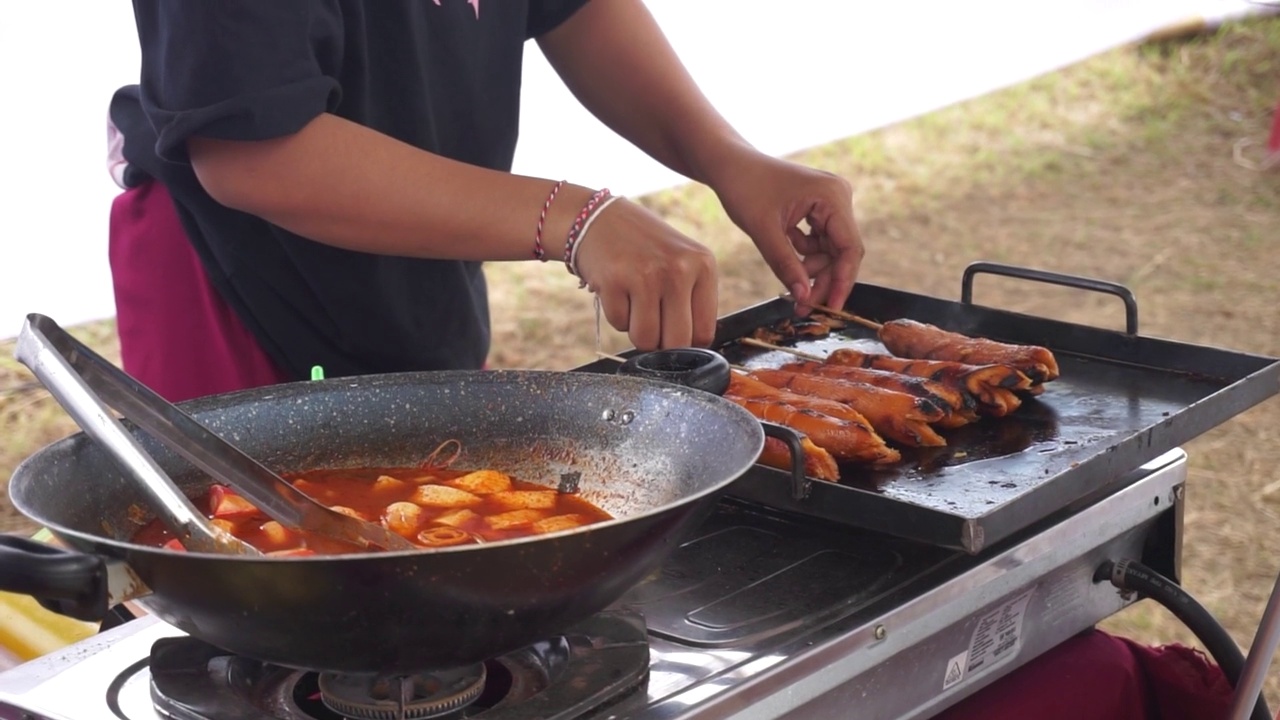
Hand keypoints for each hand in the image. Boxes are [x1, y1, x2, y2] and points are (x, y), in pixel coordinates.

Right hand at [571, 198, 718, 350]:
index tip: (673, 332)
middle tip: (652, 320)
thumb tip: (692, 350)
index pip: (704, 333)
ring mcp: (645, 275)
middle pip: (676, 342)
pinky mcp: (613, 281)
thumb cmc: (645, 247)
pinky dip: (616, 315)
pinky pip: (619, 325)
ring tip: (634, 303)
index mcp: (702, 265)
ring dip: (636, 331)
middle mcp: (678, 269)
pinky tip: (618, 290)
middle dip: (661, 343)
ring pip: (645, 339)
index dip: (686, 342)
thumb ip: (692, 300)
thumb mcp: (682, 262)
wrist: (599, 219)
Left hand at [710, 152, 864, 314]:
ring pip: (830, 251)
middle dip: (822, 280)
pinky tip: (783, 246)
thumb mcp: (763, 231)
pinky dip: (803, 255)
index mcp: (832, 196)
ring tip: (786, 276)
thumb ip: (786, 265)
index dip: (842, 281)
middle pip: (842, 253)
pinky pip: (819, 242)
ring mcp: (830, 203)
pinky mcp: (819, 208)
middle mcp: (839, 197)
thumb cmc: (744, 188)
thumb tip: (805, 298)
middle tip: (801, 307)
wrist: (729, 165)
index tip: (831, 308)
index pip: (850, 248)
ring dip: (811, 269)